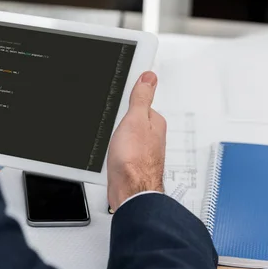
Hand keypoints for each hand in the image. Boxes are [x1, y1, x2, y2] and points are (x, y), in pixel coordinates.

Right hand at [107, 71, 165, 210]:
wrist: (130, 191)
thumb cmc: (133, 160)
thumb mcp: (135, 120)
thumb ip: (141, 98)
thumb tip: (149, 77)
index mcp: (155, 122)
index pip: (142, 102)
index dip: (129, 100)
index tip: (120, 101)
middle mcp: (153, 136)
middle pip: (135, 119)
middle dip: (124, 119)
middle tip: (114, 121)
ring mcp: (144, 150)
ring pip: (129, 135)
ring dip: (120, 135)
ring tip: (112, 137)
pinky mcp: (133, 162)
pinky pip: (124, 148)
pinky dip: (117, 147)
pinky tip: (112, 150)